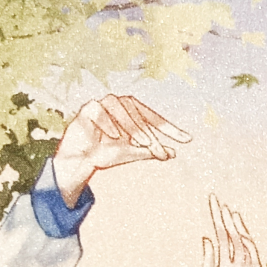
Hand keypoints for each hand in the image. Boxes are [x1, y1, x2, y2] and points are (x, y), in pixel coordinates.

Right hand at [55, 95, 190, 206]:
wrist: (79, 162)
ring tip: (141, 143)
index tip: (187, 140)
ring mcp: (102, 104)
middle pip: (138, 114)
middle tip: (158, 151)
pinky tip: (115, 136)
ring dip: (132, 125)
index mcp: (132, 112)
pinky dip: (108, 122)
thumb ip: (151, 151)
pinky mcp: (86, 109)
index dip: (170, 129)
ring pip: (120, 107)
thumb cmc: (105, 154)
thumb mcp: (132, 153)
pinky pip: (98, 110)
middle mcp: (119, 104)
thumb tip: (174, 153)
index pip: (154, 118)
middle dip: (150, 134)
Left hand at [197, 195, 262, 266]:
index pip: (219, 235)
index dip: (215, 219)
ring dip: (235, 226)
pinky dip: (246, 242)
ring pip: (240, 241)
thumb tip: (206, 237)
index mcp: (222, 262)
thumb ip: (208, 258)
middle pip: (229, 234)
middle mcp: (235, 261)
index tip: (212, 202)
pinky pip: (251, 253)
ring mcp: (245, 266)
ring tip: (227, 211)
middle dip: (222, 218)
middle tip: (216, 200)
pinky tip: (238, 230)